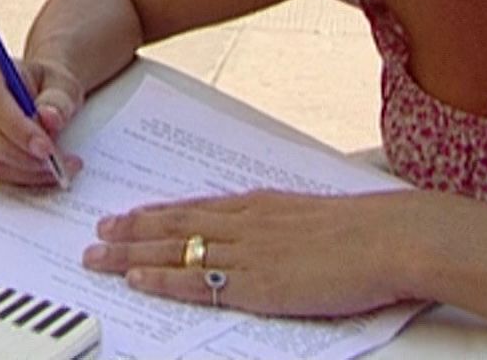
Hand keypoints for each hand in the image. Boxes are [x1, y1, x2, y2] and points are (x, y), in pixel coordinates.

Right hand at [0, 57, 83, 187]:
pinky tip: (47, 173)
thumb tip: (49, 117)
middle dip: (23, 155)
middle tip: (56, 162)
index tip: (46, 147)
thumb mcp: (63, 84)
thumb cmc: (51, 85)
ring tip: (60, 168)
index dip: (19, 130)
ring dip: (27, 170)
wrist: (48, 95)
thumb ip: (58, 98)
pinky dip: (25, 177)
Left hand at [82, 190, 424, 317]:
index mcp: (260, 205)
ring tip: (97, 256)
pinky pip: (195, 280)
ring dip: (130, 253)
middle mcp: (244, 222)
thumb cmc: (367, 232)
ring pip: (173, 250)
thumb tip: (273, 237)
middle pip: (174, 224)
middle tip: (96, 232)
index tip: (127, 214)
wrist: (390, 239)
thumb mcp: (315, 217)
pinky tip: (136, 279)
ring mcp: (246, 252)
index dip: (156, 213)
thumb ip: (284, 226)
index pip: (194, 207)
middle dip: (131, 230)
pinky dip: (161, 279)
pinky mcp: (254, 283)